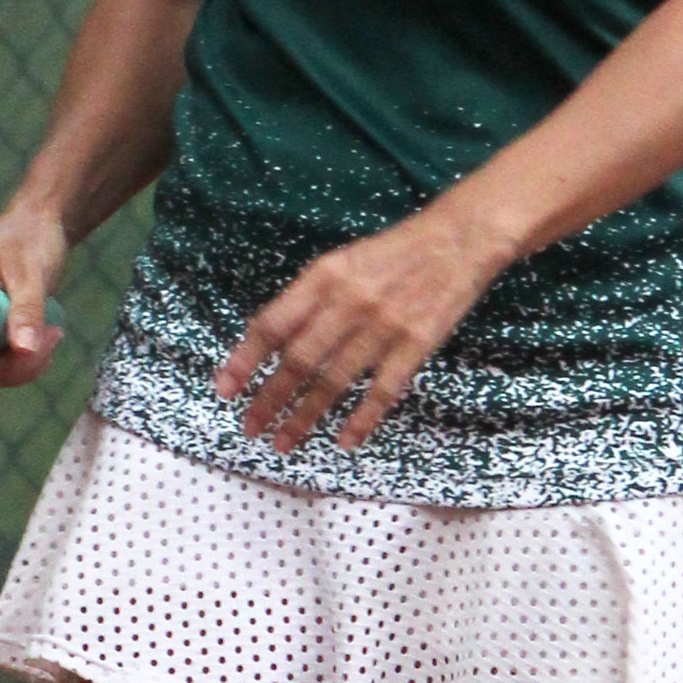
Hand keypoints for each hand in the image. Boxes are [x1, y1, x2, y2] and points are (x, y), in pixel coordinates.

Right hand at [0, 206, 69, 390]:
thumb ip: (26, 309)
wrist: (43, 228)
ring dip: (17, 367)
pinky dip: (23, 365)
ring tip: (52, 333)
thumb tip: (23, 351)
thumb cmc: (31, 238)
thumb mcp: (31, 273)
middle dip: (0, 365)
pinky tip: (47, 338)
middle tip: (45, 341)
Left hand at [215, 205, 502, 458]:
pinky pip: (382, 390)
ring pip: (333, 381)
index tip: (224, 388)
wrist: (457, 240)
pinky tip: (343, 442)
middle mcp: (348, 303)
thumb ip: (310, 298)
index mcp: (324, 277)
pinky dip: (362, 419)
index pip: (272, 324)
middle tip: (249, 427)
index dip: (245, 359)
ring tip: (283, 442)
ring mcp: (383, 326)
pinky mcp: (415, 345)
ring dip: (305, 416)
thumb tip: (271, 341)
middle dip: (269, 399)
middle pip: (298, 360)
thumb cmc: (394, 252)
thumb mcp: (342, 262)